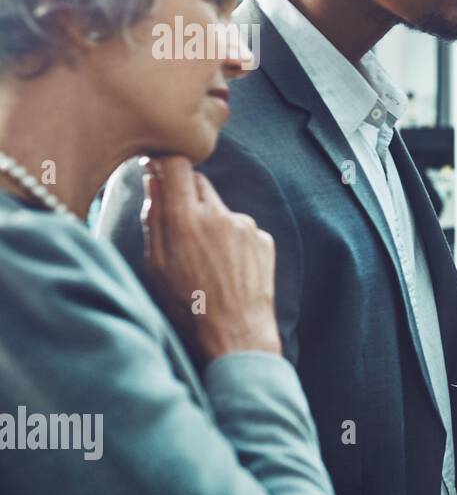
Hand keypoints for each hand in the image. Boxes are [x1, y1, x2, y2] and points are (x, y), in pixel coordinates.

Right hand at [139, 156, 281, 362]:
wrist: (236, 332)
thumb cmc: (188, 304)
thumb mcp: (156, 265)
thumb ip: (155, 219)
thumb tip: (155, 182)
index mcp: (186, 219)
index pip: (176, 163)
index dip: (165, 161)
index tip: (157, 168)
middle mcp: (219, 214)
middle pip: (198, 183)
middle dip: (185, 196)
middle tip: (178, 224)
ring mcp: (246, 225)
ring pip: (220, 208)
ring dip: (209, 222)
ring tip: (205, 259)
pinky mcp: (264, 238)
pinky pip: (241, 228)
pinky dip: (231, 240)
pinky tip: (227, 268)